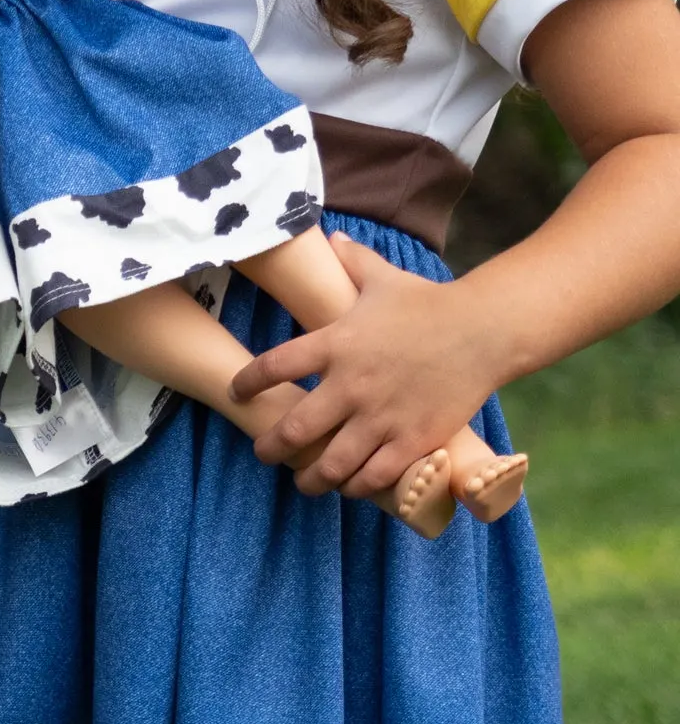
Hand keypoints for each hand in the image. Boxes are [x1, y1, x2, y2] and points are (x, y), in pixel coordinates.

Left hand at [228, 236, 500, 496]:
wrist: (484, 330)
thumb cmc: (430, 303)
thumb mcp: (383, 278)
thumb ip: (352, 261)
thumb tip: (331, 237)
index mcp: (336, 344)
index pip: (272, 367)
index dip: (247, 383)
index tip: (237, 392)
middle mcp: (350, 385)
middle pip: (292, 430)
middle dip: (270, 448)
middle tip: (265, 453)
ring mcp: (380, 417)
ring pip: (330, 465)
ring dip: (311, 479)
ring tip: (305, 482)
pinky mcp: (411, 441)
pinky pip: (372, 477)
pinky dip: (356, 485)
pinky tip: (351, 484)